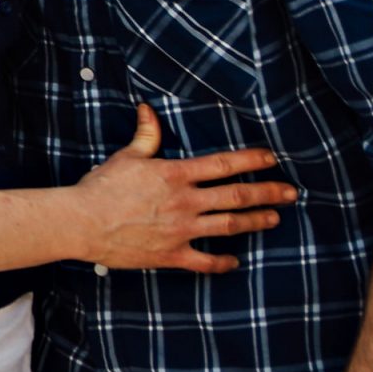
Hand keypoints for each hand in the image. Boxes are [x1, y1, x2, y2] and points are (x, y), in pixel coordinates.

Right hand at [70, 103, 295, 272]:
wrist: (82, 222)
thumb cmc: (102, 187)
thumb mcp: (126, 156)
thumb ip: (146, 135)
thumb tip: (149, 109)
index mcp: (175, 175)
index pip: (222, 165)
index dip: (250, 161)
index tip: (272, 159)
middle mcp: (185, 202)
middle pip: (236, 197)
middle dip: (267, 194)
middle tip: (290, 193)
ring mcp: (181, 230)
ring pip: (229, 226)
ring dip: (256, 222)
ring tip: (274, 218)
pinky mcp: (172, 254)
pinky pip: (205, 260)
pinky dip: (222, 261)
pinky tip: (234, 261)